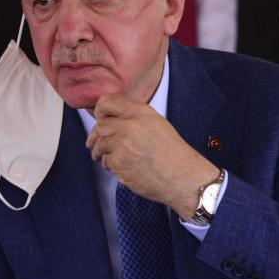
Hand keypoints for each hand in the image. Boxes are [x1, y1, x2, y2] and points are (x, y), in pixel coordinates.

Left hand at [85, 94, 219, 217]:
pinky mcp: (118, 162)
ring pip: (99, 145)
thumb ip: (135, 118)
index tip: (99, 119)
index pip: (107, 101)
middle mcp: (129, 124)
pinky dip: (111, 166)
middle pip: (100, 126)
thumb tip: (111, 119)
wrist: (182, 177)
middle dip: (96, 136)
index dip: (100, 110)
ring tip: (110, 159)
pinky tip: (123, 169)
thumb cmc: (172, 153)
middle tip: (95, 143)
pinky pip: (105, 162)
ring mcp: (122, 143)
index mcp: (140, 112)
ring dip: (101, 153)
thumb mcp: (157, 124)